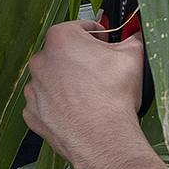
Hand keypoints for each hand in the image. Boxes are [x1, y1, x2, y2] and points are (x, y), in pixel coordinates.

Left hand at [22, 20, 145, 168]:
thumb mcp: (133, 56)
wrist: (103, 139)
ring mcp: (34, 88)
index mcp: (60, 39)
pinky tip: (78, 111)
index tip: (105, 46)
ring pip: (53, 78)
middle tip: (101, 74)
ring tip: (90, 96)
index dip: (99, 37)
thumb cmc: (113, 98)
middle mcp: (41, 61)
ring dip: (68, 83)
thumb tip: (136, 34)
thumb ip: (133, 38)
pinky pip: (46, 103)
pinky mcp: (33, 112)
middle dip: (82, 61)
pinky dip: (59, 106)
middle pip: (65, 53)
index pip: (82, 28)